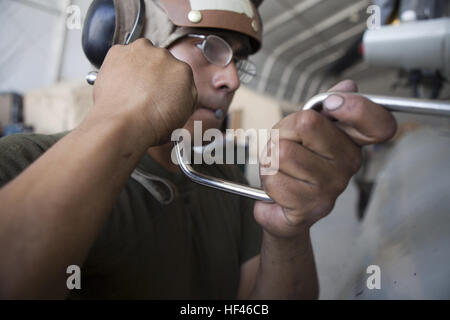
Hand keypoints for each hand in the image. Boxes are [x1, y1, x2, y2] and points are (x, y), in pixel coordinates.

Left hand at [88, 38, 197, 145]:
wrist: (125, 124)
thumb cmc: (152, 124)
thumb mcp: (183, 115)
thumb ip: (185, 94)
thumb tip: (181, 89)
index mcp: (183, 71)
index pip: (177, 72)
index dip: (169, 85)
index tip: (161, 93)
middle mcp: (164, 56)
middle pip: (159, 61)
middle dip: (153, 73)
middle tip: (145, 93)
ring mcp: (140, 52)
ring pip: (140, 55)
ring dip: (137, 67)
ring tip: (131, 90)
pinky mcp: (118, 52)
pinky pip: (119, 55)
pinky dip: (118, 66)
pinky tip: (119, 84)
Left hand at [255, 80, 396, 237]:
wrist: (281, 206)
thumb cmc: (295, 163)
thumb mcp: (306, 130)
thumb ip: (324, 107)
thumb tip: (349, 85)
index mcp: (353, 141)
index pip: (380, 124)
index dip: (357, 107)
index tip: (331, 105)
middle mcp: (349, 164)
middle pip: (306, 123)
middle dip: (283, 131)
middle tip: (285, 144)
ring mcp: (331, 187)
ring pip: (283, 151)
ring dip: (270, 157)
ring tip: (280, 167)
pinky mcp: (310, 207)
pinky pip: (273, 177)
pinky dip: (267, 178)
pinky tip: (279, 186)